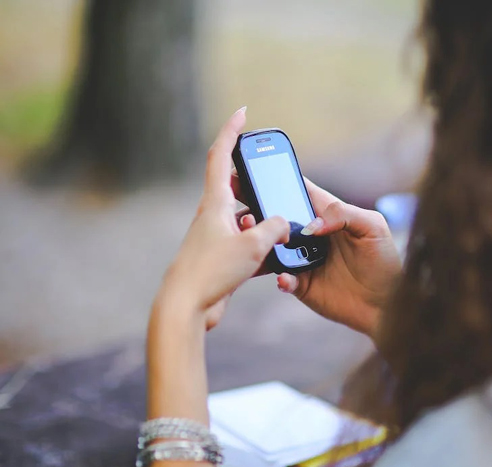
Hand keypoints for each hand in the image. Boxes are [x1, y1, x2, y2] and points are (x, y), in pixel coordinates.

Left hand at [158, 107, 289, 329]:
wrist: (186, 307)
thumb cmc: (213, 271)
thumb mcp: (253, 245)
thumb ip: (274, 228)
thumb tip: (282, 223)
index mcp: (214, 203)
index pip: (221, 156)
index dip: (231, 131)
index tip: (242, 113)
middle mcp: (212, 215)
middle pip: (234, 185)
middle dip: (254, 179)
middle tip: (271, 176)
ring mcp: (215, 236)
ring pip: (244, 217)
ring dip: (262, 219)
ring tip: (280, 230)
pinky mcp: (220, 257)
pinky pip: (246, 242)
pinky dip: (261, 244)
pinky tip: (274, 256)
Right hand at [234, 175, 402, 337]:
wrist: (387, 303)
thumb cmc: (384, 260)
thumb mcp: (373, 227)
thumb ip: (344, 214)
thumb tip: (311, 225)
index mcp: (326, 213)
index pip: (296, 190)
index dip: (275, 179)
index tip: (252, 170)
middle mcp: (310, 234)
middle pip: (276, 217)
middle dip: (256, 209)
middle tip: (240, 207)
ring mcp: (303, 259)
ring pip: (272, 246)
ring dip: (260, 242)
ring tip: (254, 237)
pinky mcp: (301, 284)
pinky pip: (282, 278)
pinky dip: (281, 277)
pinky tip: (285, 277)